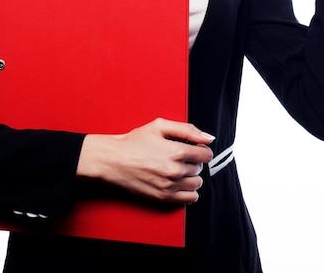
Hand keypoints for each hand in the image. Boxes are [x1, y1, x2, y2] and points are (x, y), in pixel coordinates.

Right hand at [77, 118, 214, 204]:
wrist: (114, 160)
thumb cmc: (134, 141)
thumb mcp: (160, 126)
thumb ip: (187, 129)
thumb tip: (208, 138)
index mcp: (176, 151)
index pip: (206, 154)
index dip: (201, 149)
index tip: (194, 148)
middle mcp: (175, 171)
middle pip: (201, 168)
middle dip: (194, 161)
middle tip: (180, 156)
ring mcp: (170, 186)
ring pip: (197, 183)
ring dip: (192, 176)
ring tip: (178, 168)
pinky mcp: (164, 197)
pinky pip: (190, 198)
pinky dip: (189, 191)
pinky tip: (178, 182)